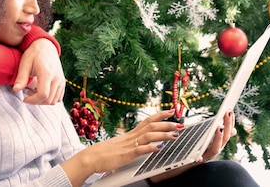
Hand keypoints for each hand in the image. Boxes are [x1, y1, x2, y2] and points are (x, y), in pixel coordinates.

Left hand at [12, 38, 64, 103]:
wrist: (46, 46)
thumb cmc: (34, 54)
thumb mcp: (25, 63)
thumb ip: (21, 78)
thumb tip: (15, 89)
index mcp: (47, 73)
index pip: (43, 95)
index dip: (33, 100)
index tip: (24, 98)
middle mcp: (57, 78)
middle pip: (48, 99)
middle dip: (36, 101)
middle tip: (27, 93)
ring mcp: (61, 80)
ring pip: (54, 100)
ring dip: (43, 100)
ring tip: (34, 91)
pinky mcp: (62, 81)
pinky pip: (58, 97)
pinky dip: (50, 98)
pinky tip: (42, 91)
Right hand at [61, 110, 180, 185]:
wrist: (89, 158)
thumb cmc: (103, 153)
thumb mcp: (120, 146)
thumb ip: (131, 144)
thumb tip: (141, 144)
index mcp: (130, 134)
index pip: (148, 120)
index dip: (160, 115)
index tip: (171, 111)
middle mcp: (131, 137)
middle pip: (151, 126)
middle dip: (167, 124)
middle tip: (180, 122)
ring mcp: (129, 145)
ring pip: (149, 136)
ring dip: (164, 134)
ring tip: (175, 134)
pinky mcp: (126, 155)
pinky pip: (140, 150)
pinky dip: (151, 148)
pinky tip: (160, 148)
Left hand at [199, 110, 235, 162]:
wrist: (184, 163)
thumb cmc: (196, 149)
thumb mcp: (207, 137)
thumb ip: (217, 133)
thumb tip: (234, 130)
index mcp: (217, 142)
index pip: (227, 132)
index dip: (230, 122)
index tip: (230, 110)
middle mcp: (215, 150)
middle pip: (224, 138)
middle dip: (227, 125)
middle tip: (228, 112)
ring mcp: (207, 157)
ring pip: (216, 149)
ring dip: (218, 138)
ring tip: (219, 127)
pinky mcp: (197, 163)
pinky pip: (199, 161)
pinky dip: (200, 158)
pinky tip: (199, 157)